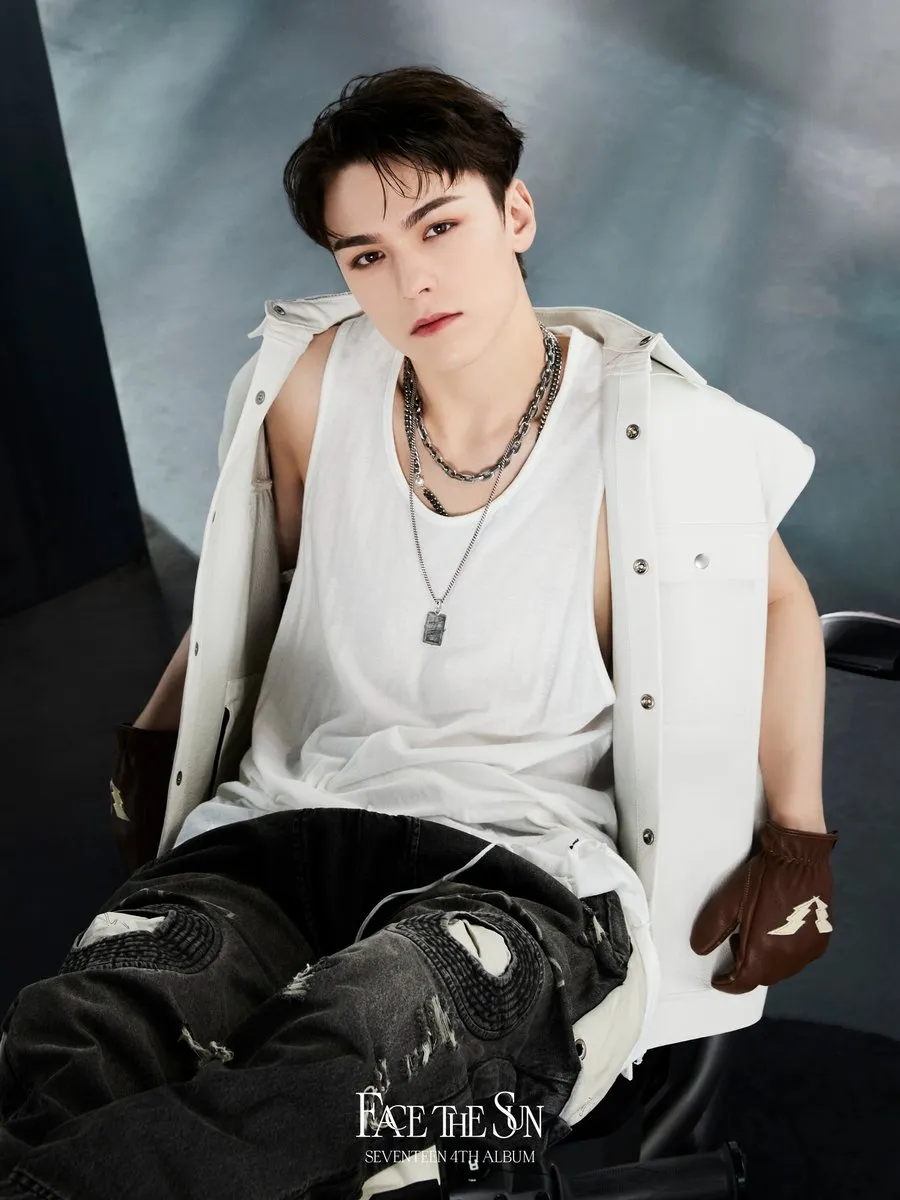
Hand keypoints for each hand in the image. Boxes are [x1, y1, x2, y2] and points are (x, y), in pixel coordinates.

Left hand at [690, 819, 837, 993]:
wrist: (799, 857)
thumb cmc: (764, 878)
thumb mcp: (730, 900)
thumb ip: (713, 929)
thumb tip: (699, 949)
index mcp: (766, 953)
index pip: (743, 983)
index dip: (728, 983)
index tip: (719, 979)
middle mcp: (790, 959)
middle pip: (762, 977)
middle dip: (746, 969)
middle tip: (735, 945)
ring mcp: (809, 951)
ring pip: (781, 969)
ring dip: (766, 961)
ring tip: (755, 935)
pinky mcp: (821, 940)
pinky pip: (798, 957)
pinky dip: (784, 952)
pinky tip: (777, 932)